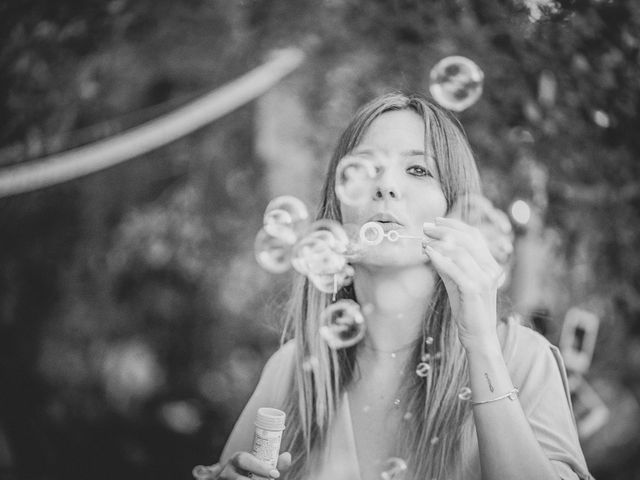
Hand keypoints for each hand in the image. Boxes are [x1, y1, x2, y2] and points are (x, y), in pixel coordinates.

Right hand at [192, 452, 291, 479]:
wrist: (229, 477)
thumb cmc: (248, 471)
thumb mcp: (258, 464)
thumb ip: (273, 462)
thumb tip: (287, 456)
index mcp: (237, 459)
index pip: (246, 460)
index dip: (261, 467)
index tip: (275, 473)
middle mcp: (227, 471)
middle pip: (240, 479)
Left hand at [422, 216, 502, 349]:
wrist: (478, 336)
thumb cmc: (467, 309)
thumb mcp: (456, 282)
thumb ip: (447, 264)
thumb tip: (430, 247)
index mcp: (490, 264)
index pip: (474, 235)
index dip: (455, 225)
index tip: (436, 220)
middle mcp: (491, 269)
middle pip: (467, 239)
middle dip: (444, 230)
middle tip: (426, 227)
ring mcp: (485, 279)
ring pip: (461, 252)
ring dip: (439, 243)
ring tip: (424, 241)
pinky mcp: (474, 290)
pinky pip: (455, 269)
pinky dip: (440, 259)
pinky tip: (428, 254)